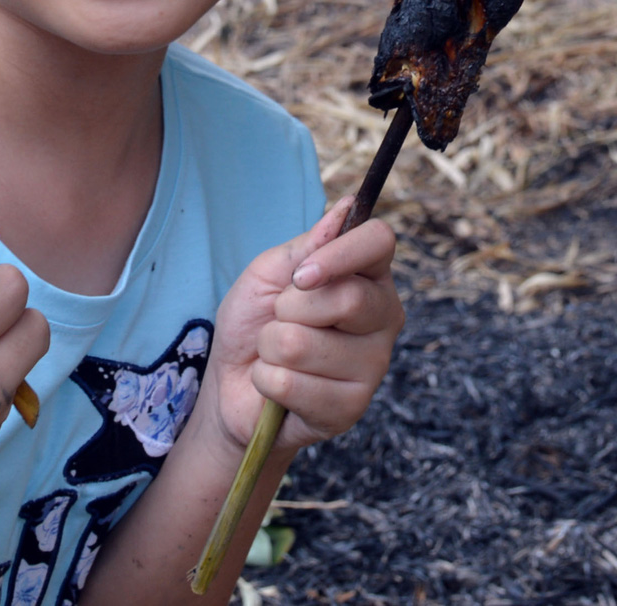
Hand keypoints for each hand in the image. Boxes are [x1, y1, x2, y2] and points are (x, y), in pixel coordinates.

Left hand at [196, 196, 402, 455]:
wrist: (233, 383)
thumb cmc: (255, 321)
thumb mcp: (270, 273)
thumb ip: (307, 246)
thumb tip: (346, 208)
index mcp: (369, 276)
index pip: (379, 241)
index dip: (339, 254)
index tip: (300, 275)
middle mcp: (383, 318)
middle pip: (346, 297)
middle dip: (289, 308)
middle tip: (281, 318)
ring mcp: (372, 366)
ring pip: (304, 343)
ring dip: (271, 347)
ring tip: (278, 355)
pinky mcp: (350, 408)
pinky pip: (290, 383)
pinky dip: (267, 380)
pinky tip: (279, 387)